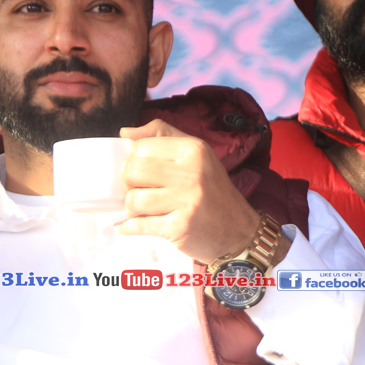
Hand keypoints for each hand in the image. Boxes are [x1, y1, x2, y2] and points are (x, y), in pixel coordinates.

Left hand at [118, 119, 260, 262]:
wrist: (238, 231)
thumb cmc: (212, 191)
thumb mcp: (196, 154)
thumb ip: (162, 136)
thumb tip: (125, 133)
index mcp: (193, 150)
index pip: (139, 147)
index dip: (133, 161)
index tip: (142, 173)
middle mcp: (192, 173)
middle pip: (131, 171)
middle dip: (128, 184)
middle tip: (141, 191)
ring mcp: (187, 201)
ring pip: (133, 200)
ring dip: (132, 208)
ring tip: (145, 210)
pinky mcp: (180, 227)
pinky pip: (139, 225)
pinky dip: (130, 227)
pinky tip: (133, 226)